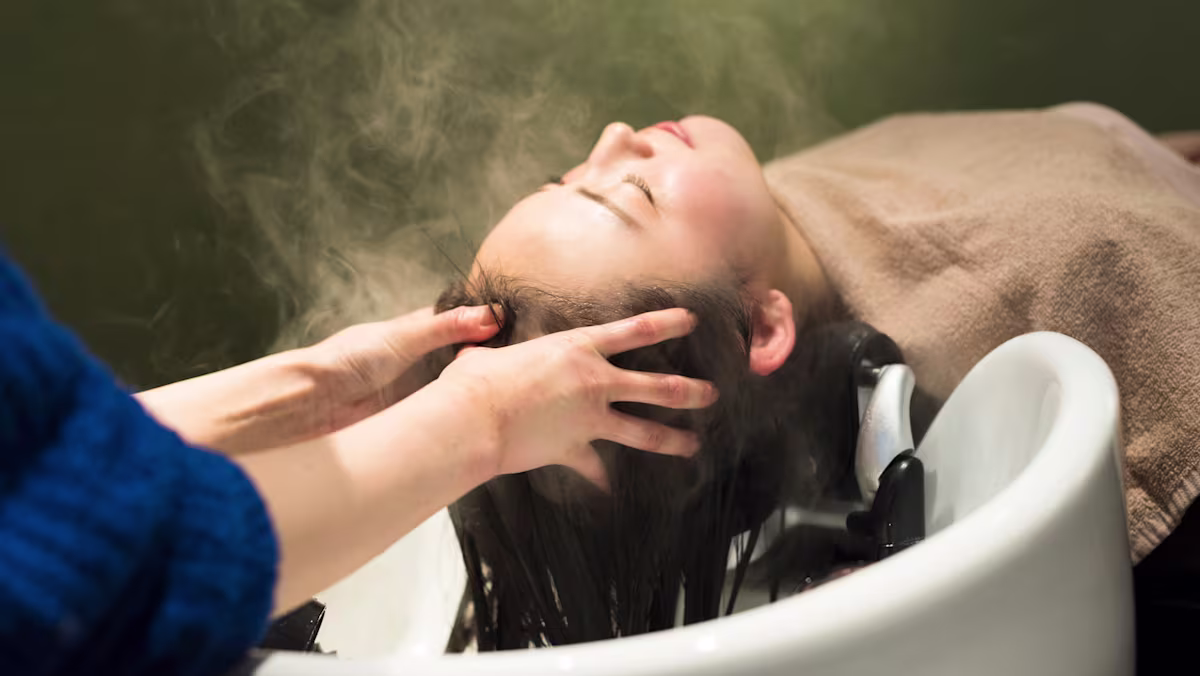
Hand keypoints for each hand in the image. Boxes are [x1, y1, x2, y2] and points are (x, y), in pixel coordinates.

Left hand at [138, 305, 500, 452]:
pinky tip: (481, 427)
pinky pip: (444, 422)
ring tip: (515, 400)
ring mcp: (417, 396)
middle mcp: (418, 365)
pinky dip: (460, 424)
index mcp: (414, 336)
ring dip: (476, 399)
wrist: (310, 407)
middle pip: (464, 363)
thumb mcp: (400, 339)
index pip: (459, 326)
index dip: (486, 328)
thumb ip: (444, 328)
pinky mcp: (412, 424)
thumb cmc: (345, 363)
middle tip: (525, 373)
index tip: (519, 332)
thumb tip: (490, 315)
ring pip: (456, 395)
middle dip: (490, 368)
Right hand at [437, 308, 718, 486]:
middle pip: (657, 386)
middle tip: (712, 393)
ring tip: (694, 445)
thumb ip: (498, 348)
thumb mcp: (490, 352)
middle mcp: (594, 381)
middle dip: (690, 390)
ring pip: (644, 430)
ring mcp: (589, 418)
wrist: (473, 419)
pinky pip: (596, 470)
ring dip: (673, 438)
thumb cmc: (476, 380)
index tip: (692, 320)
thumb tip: (477, 344)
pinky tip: (613, 493)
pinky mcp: (574, 450)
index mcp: (578, 348)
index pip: (635, 330)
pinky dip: (604, 482)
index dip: (668, 323)